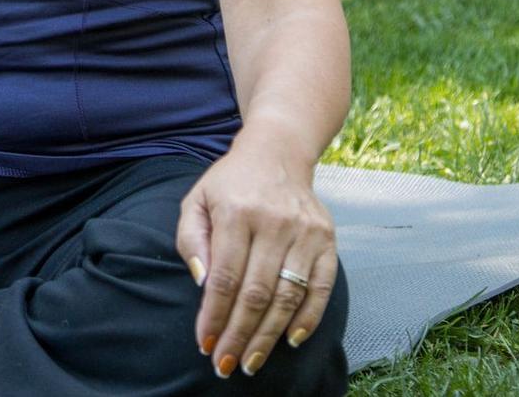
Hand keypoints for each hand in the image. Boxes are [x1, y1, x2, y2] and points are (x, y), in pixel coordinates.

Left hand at [175, 136, 338, 379]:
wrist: (278, 152)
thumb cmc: (230, 183)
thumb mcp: (197, 201)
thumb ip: (191, 240)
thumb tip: (202, 282)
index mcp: (236, 211)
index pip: (226, 276)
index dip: (215, 315)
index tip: (204, 344)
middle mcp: (274, 221)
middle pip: (256, 292)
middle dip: (239, 335)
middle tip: (226, 365)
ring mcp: (305, 231)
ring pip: (288, 295)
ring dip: (269, 335)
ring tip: (252, 361)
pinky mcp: (327, 238)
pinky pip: (321, 286)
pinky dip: (309, 317)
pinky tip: (291, 339)